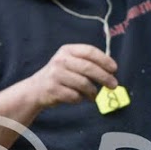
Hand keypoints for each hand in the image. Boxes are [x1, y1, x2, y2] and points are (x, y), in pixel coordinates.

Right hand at [0, 44, 117, 148]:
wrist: (36, 90)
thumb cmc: (61, 76)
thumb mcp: (71, 63)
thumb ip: (88, 63)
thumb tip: (112, 71)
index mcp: (67, 50)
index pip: (89, 51)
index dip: (104, 60)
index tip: (114, 69)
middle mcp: (60, 60)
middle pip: (89, 68)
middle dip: (105, 77)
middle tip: (114, 85)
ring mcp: (55, 75)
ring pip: (84, 84)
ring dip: (92, 92)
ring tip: (93, 95)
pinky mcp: (52, 89)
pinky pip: (75, 96)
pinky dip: (80, 99)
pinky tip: (79, 98)